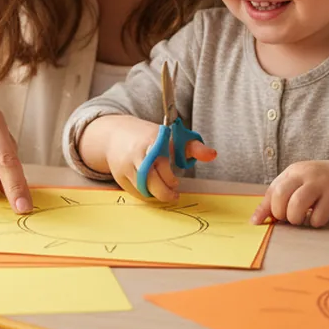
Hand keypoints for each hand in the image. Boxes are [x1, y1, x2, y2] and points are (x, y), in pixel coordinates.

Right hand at [95, 116, 216, 202]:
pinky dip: (145, 194)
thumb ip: (195, 148)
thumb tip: (213, 155)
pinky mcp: (119, 175)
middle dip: (165, 193)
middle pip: (152, 182)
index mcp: (153, 141)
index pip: (164, 166)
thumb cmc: (150, 137)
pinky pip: (135, 192)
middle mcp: (137, 154)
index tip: (176, 182)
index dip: (171, 179)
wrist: (115, 133)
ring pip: (144, 190)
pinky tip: (149, 189)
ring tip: (162, 190)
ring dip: (155, 194)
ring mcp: (125, 165)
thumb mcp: (173, 138)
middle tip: (173, 195)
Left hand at [251, 159, 328, 227]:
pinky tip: (318, 218)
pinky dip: (314, 222)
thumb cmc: (323, 183)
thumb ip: (283, 195)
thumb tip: (259, 217)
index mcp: (294, 171)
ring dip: (295, 218)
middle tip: (288, 218)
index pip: (272, 190)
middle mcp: (306, 174)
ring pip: (296, 205)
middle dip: (280, 213)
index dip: (264, 209)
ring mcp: (321, 184)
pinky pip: (317, 216)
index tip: (257, 223)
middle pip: (280, 196)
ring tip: (301, 219)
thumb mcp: (301, 182)